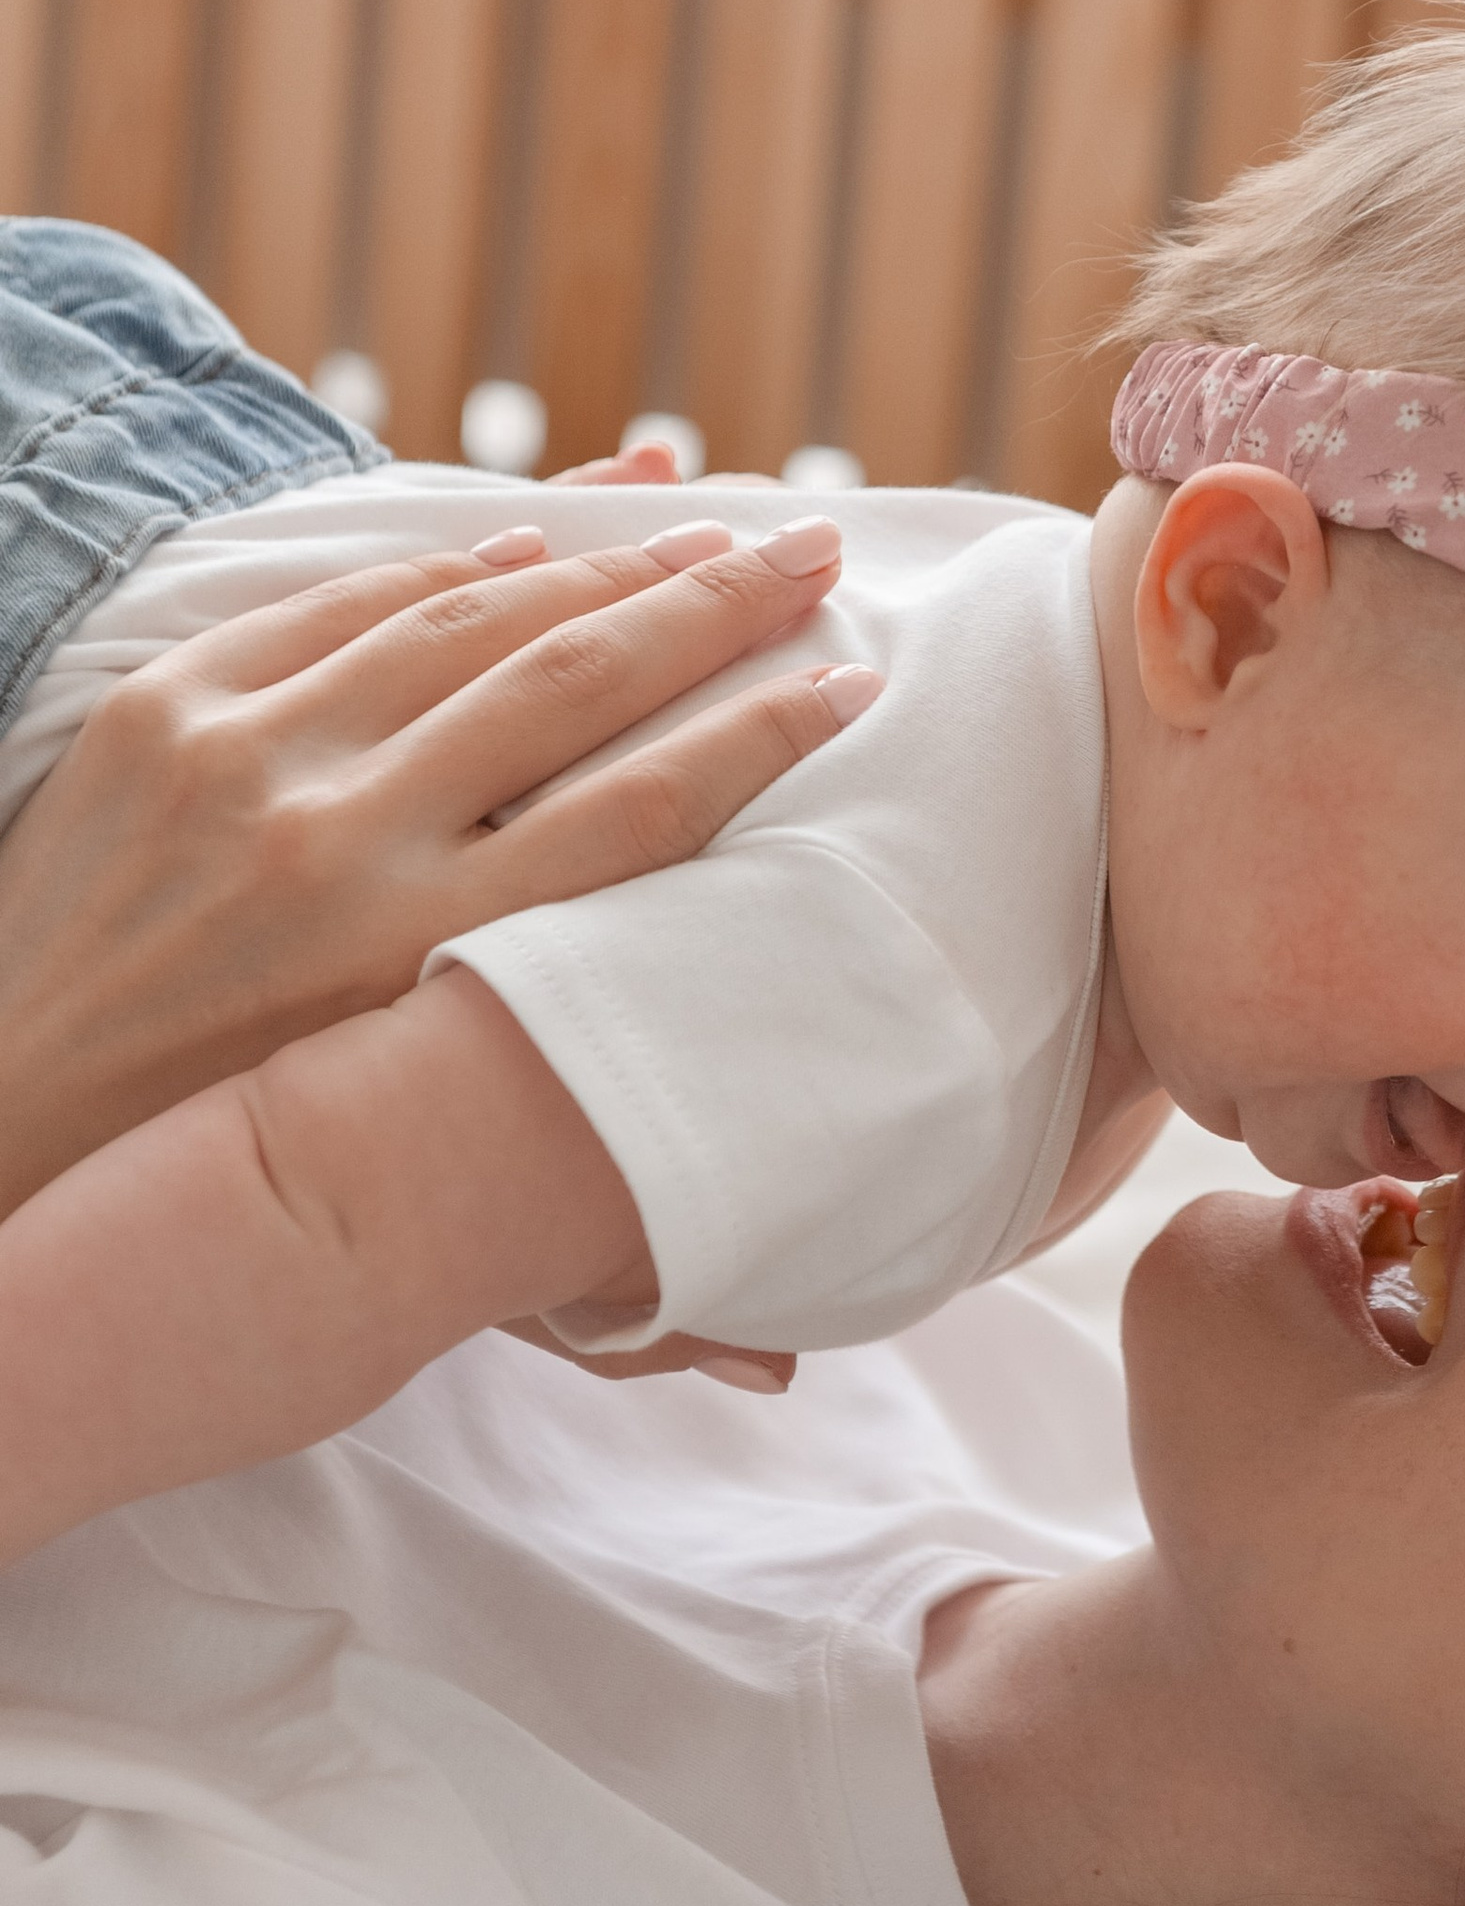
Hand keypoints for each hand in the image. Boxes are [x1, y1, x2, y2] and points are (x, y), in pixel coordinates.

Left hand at [0, 524, 876, 1220]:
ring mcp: (245, 761)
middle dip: (718, 602)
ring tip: (702, 526)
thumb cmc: (218, 1200)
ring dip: (605, 558)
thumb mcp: (403, 1236)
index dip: (766, 739)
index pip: (645, 813)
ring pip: (467, 618)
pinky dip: (445, 568)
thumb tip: (778, 1378)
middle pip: (578, 679)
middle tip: (815, 550)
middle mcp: (341, 845)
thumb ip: (585, 1271)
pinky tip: (529, 541)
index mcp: (418, 969)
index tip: (856, 686)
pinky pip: (338, 609)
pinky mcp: (166, 713)